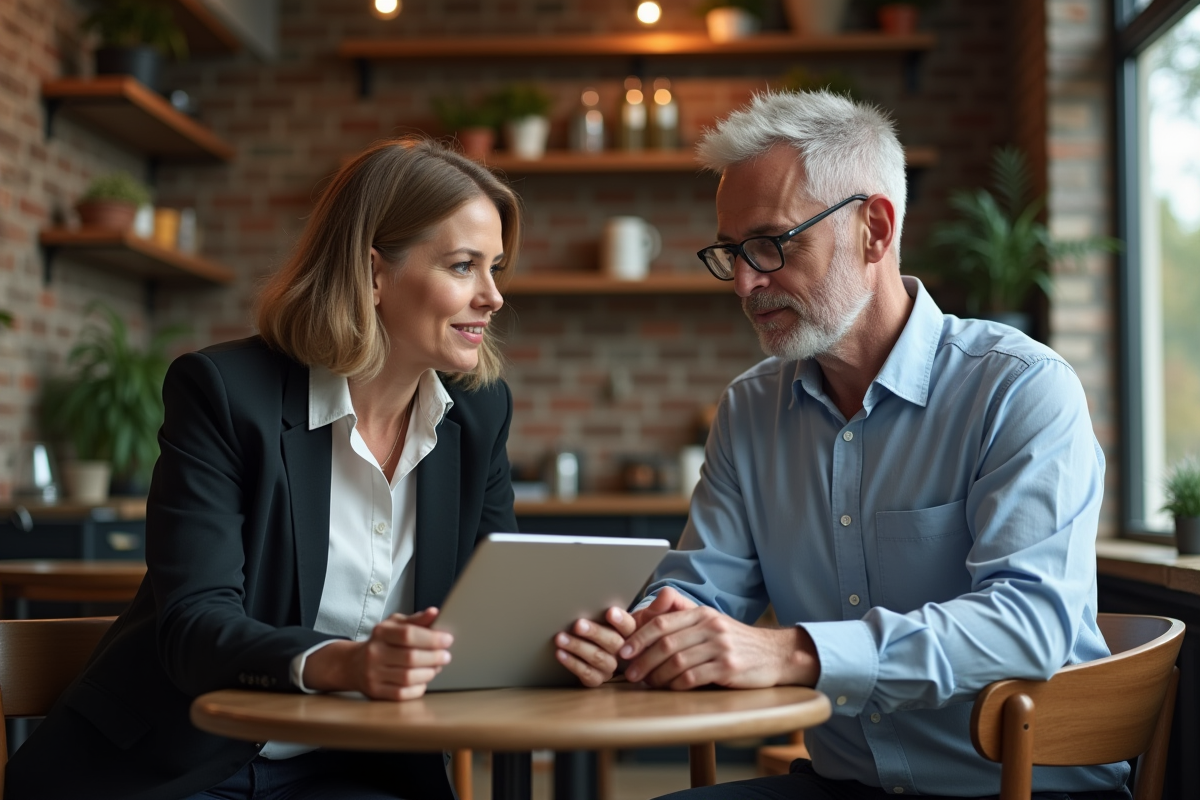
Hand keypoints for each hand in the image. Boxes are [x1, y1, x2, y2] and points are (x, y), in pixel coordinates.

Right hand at [302, 608, 453, 700]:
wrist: (354, 664)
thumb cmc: (382, 642)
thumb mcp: (395, 625)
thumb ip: (416, 620)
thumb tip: (434, 613)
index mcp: (381, 633)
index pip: (408, 634)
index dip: (431, 638)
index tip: (448, 640)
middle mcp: (374, 653)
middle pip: (411, 658)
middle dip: (434, 657)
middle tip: (446, 656)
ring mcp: (373, 674)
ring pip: (408, 678)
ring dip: (429, 673)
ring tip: (436, 667)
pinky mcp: (375, 692)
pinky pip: (403, 694)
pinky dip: (418, 687)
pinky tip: (423, 680)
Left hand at [554, 607, 636, 686]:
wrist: (591, 658)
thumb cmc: (597, 633)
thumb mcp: (603, 622)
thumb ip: (600, 615)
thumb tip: (584, 600)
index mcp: (627, 634)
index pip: (628, 626)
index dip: (620, 620)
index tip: (610, 612)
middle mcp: (622, 652)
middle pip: (612, 642)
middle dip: (594, 632)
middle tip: (578, 625)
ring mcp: (610, 667)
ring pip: (597, 657)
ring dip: (577, 646)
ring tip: (561, 638)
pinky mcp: (598, 679)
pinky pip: (586, 673)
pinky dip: (572, 663)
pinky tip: (561, 654)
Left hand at [619, 588, 819, 690]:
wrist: (774, 654)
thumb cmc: (734, 640)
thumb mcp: (710, 621)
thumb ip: (681, 616)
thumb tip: (644, 615)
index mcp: (701, 613)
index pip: (662, 622)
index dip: (639, 637)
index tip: (624, 652)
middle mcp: (710, 626)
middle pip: (666, 643)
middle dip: (643, 660)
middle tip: (630, 673)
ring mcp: (721, 647)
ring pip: (677, 661)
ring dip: (657, 675)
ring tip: (647, 683)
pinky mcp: (729, 668)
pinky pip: (694, 677)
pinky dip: (677, 684)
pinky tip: (670, 688)